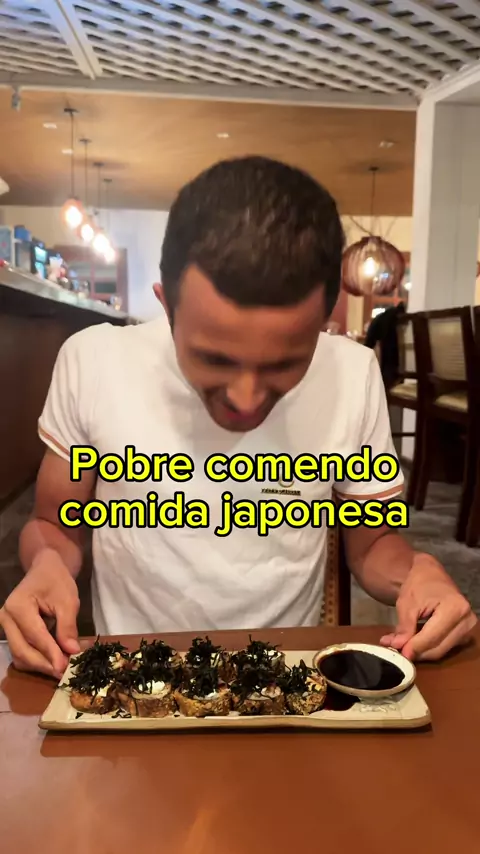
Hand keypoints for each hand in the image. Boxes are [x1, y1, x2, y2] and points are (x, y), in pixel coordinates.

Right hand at [0, 549, 80, 678]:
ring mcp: (6, 627)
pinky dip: (36, 660)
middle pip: (22, 650)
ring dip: (40, 665)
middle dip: (44, 664)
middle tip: (64, 673)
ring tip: (61, 669)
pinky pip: (20, 652)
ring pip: (19, 655)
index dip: (50, 653)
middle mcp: (5, 618)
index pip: (34, 636)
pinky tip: (53, 662)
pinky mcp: (11, 633)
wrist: (45, 570)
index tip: (64, 667)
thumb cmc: (56, 581)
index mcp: (18, 606)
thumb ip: (68, 626)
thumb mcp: (68, 600)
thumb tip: (71, 651)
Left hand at [380, 554, 476, 660]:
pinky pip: (445, 646)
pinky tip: (414, 642)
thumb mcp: (407, 602)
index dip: (415, 647)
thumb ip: (404, 626)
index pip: (433, 636)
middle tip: (397, 650)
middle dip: (417, 651)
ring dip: (422, 651)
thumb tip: (398, 646)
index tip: (399, 653)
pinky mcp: (465, 631)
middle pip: (439, 647)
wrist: (431, 573)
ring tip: (403, 645)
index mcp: (455, 608)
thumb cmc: (419, 583)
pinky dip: (428, 647)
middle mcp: (467, 619)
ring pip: (442, 650)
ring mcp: (468, 627)